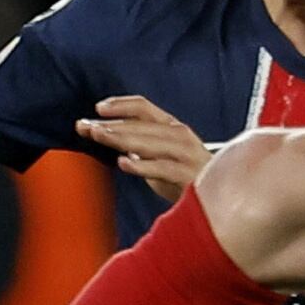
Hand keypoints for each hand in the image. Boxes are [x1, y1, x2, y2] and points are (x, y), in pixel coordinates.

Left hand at [78, 96, 207, 201]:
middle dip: (110, 124)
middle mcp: (179, 135)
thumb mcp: (158, 155)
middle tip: (85, 126)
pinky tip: (124, 163)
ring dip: (120, 137)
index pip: (143, 107)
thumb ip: (136, 145)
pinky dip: (142, 165)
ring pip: (148, 141)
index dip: (120, 105)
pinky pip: (162, 167)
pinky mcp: (188, 175)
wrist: (219, 199)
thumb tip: (106, 134)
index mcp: (171, 127)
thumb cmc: (185, 176)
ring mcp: (185, 154)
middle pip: (139, 124)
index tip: (98, 109)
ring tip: (99, 136)